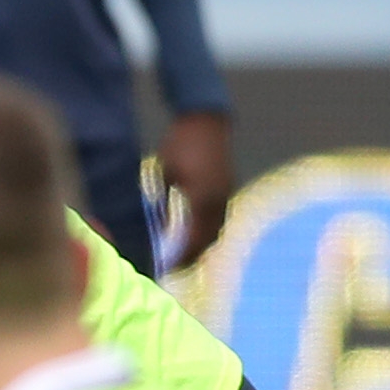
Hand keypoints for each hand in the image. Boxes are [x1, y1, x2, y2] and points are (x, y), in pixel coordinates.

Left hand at [156, 110, 234, 266]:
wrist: (206, 120)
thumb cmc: (179, 144)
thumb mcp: (164, 174)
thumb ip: (163, 202)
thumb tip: (160, 230)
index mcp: (200, 199)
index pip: (192, 240)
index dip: (180, 258)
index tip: (165, 269)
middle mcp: (218, 201)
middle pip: (208, 241)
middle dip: (192, 258)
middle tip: (174, 269)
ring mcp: (226, 195)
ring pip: (217, 231)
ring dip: (202, 246)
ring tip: (184, 257)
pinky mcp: (228, 189)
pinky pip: (220, 219)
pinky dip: (208, 231)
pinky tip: (196, 235)